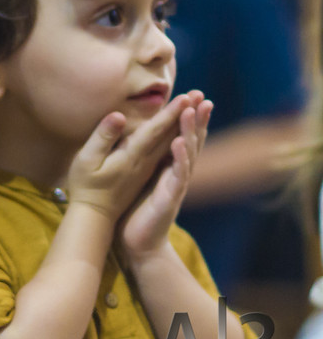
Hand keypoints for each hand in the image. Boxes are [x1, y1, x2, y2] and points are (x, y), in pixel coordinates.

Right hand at [64, 93, 192, 221]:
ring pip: (172, 144)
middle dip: (185, 114)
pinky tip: (180, 132)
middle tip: (201, 95)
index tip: (187, 97)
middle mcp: (146, 162)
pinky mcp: (144, 173)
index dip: (171, 112)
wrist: (95, 218)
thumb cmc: (86, 187)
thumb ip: (103, 137)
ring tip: (197, 109)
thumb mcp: (86, 161)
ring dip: (185, 125)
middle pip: (171, 135)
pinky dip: (177, 138)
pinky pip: (166, 152)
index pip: (156, 130)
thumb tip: (118, 115)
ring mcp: (147, 169)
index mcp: (133, 157)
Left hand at [119, 94, 211, 260]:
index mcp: (167, 166)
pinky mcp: (169, 199)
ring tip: (190, 112)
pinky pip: (177, 176)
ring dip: (190, 132)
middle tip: (202, 96)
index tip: (193, 95)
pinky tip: (179, 143)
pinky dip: (179, 159)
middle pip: (190, 142)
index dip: (188, 118)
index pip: (181, 137)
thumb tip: (147, 136)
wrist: (136, 243)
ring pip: (187, 155)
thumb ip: (147, 158)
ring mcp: (175, 186)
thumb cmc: (136, 209)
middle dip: (197, 119)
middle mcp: (175, 174)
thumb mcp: (141, 178)